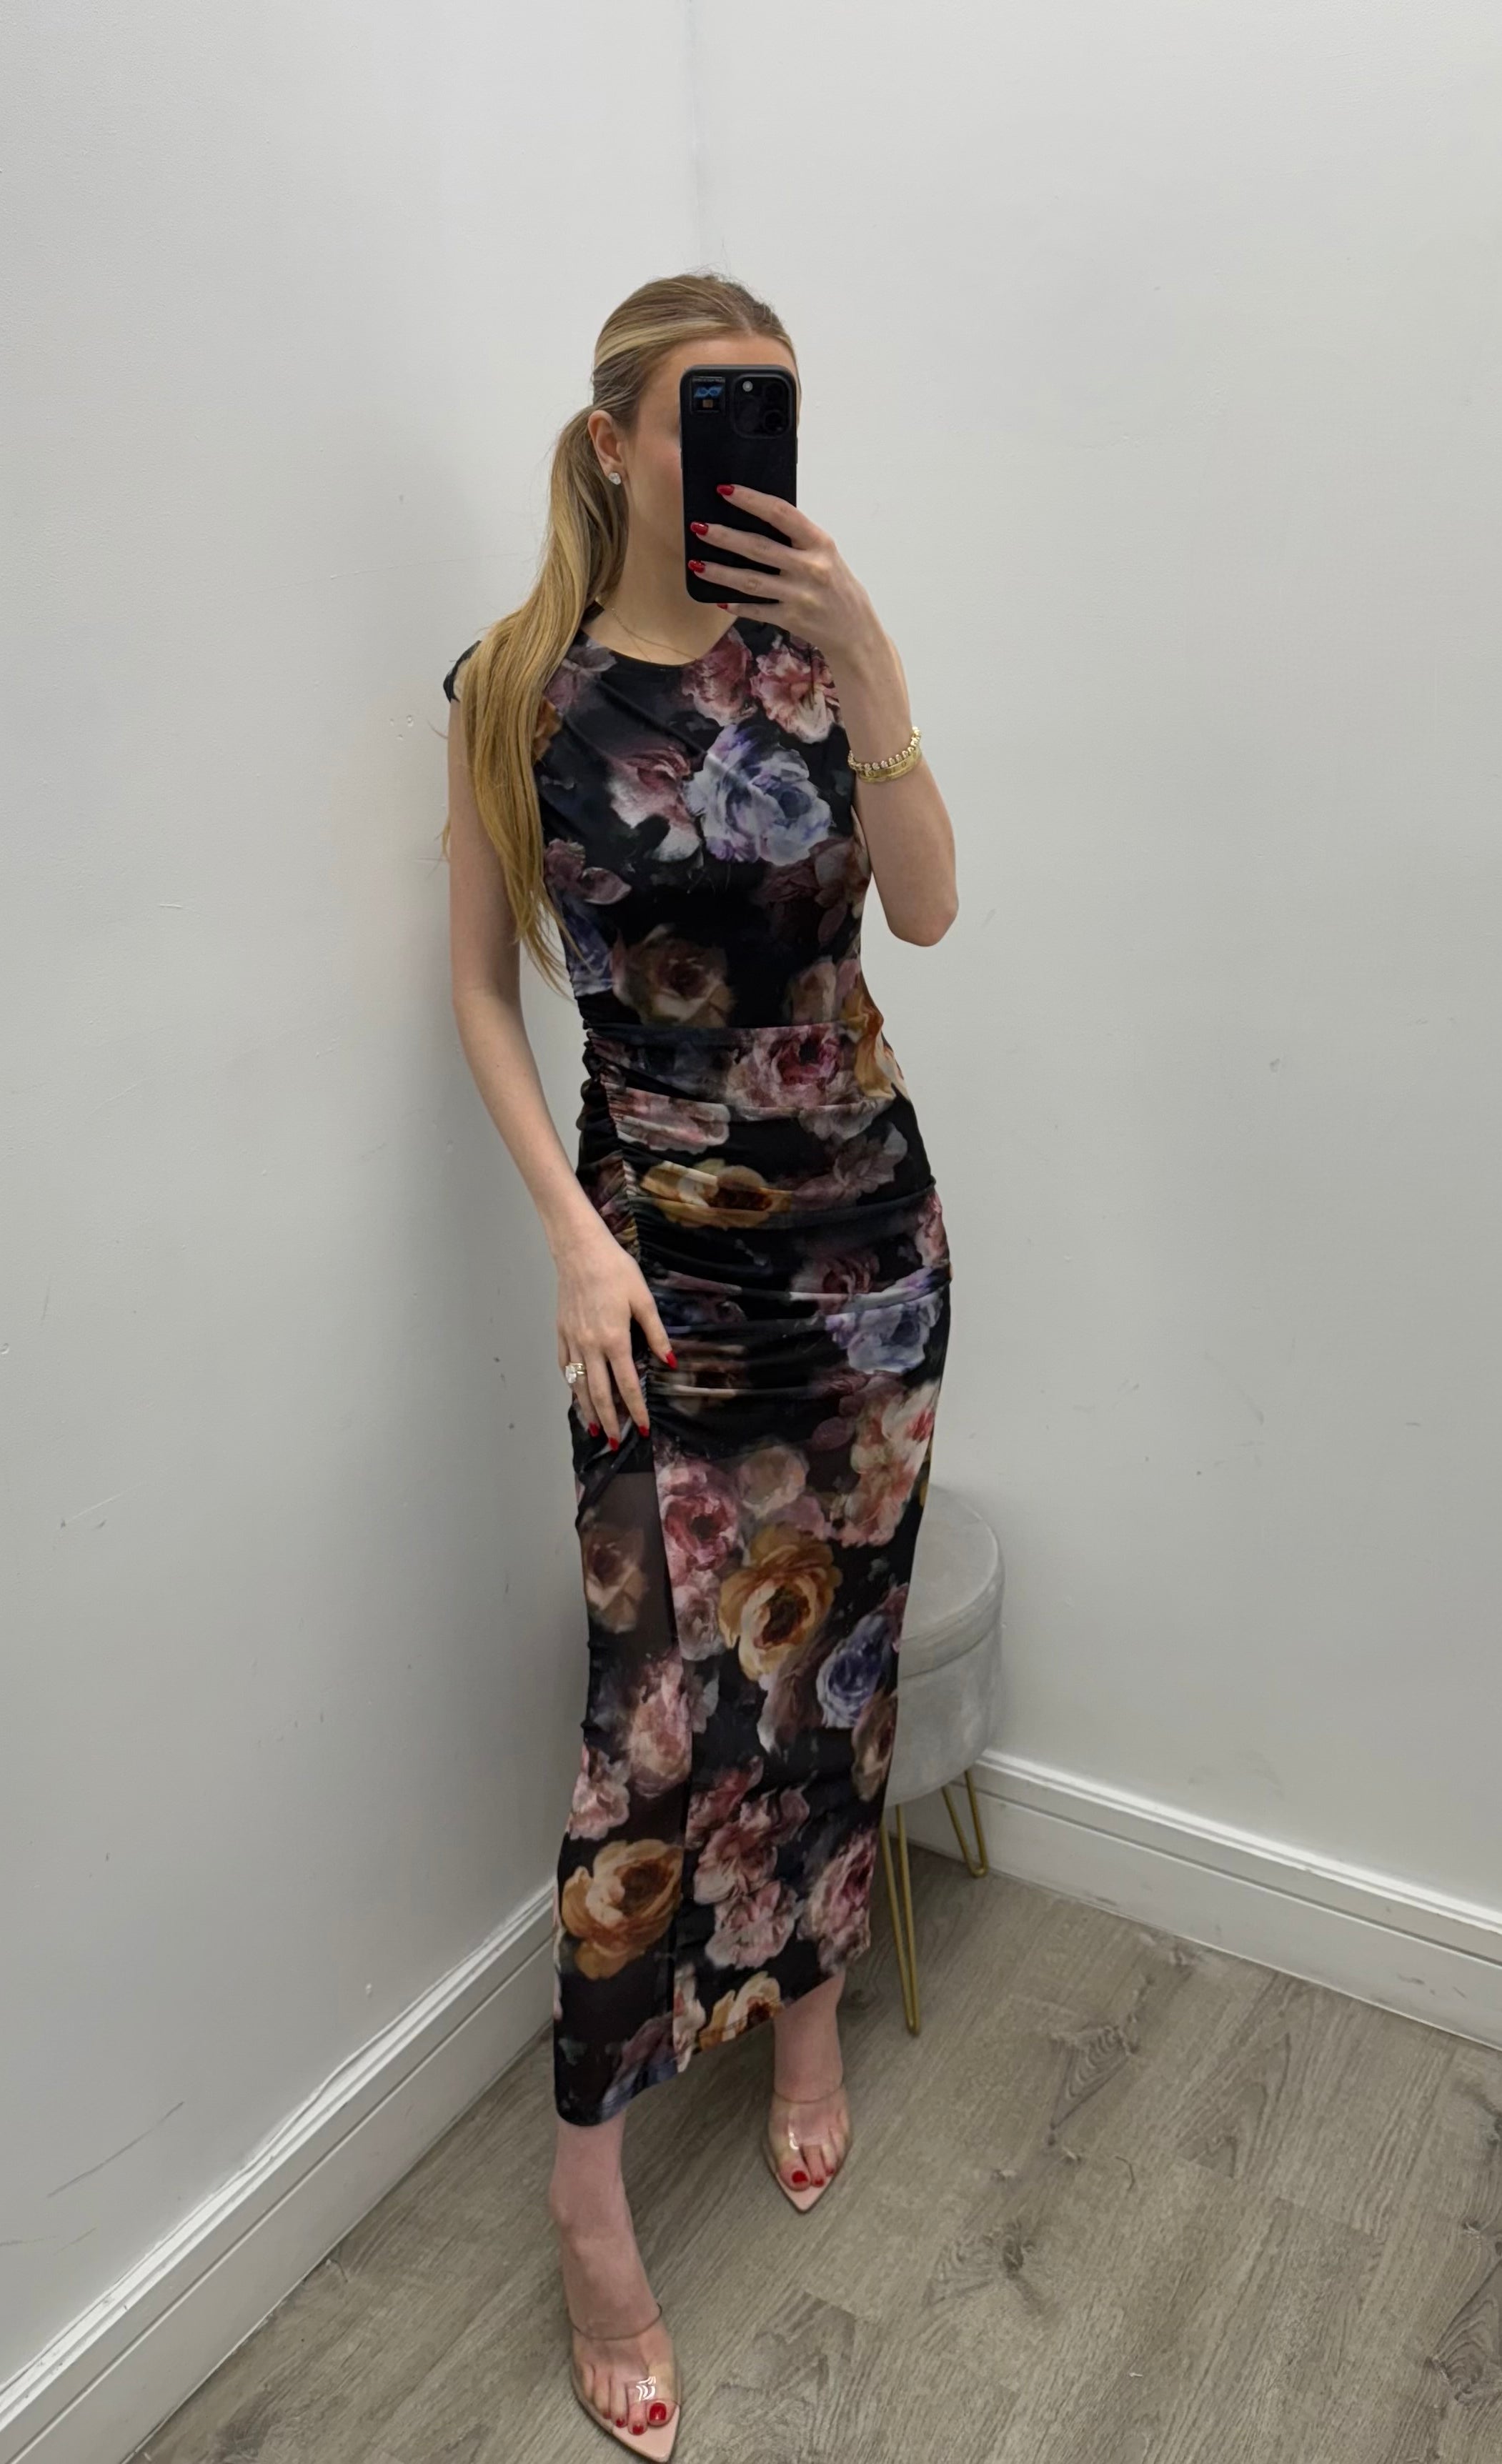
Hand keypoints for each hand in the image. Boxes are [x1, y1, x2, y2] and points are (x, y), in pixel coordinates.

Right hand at [555, 1215, 674, 1447]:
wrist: (580, 1250)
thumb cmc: (615, 1270)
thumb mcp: (643, 1299)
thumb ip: (656, 1333)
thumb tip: (670, 1360)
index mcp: (614, 1340)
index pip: (626, 1385)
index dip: (636, 1410)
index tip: (642, 1429)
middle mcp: (590, 1346)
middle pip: (599, 1393)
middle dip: (609, 1421)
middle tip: (615, 1442)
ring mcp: (572, 1341)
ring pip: (578, 1385)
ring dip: (587, 1410)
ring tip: (594, 1429)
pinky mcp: (561, 1332)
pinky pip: (565, 1367)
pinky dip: (570, 1385)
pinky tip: (575, 1394)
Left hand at [688, 484, 881, 665]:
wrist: (856, 631)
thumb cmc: (837, 586)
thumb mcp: (825, 554)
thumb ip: (798, 539)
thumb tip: (755, 518)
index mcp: (819, 543)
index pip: (781, 513)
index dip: (751, 500)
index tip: (726, 490)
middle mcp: (811, 567)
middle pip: (760, 548)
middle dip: (725, 536)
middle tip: (699, 527)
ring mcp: (800, 596)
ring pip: (752, 581)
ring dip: (721, 572)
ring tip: (697, 564)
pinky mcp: (792, 619)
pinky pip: (757, 610)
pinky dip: (737, 605)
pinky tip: (718, 598)